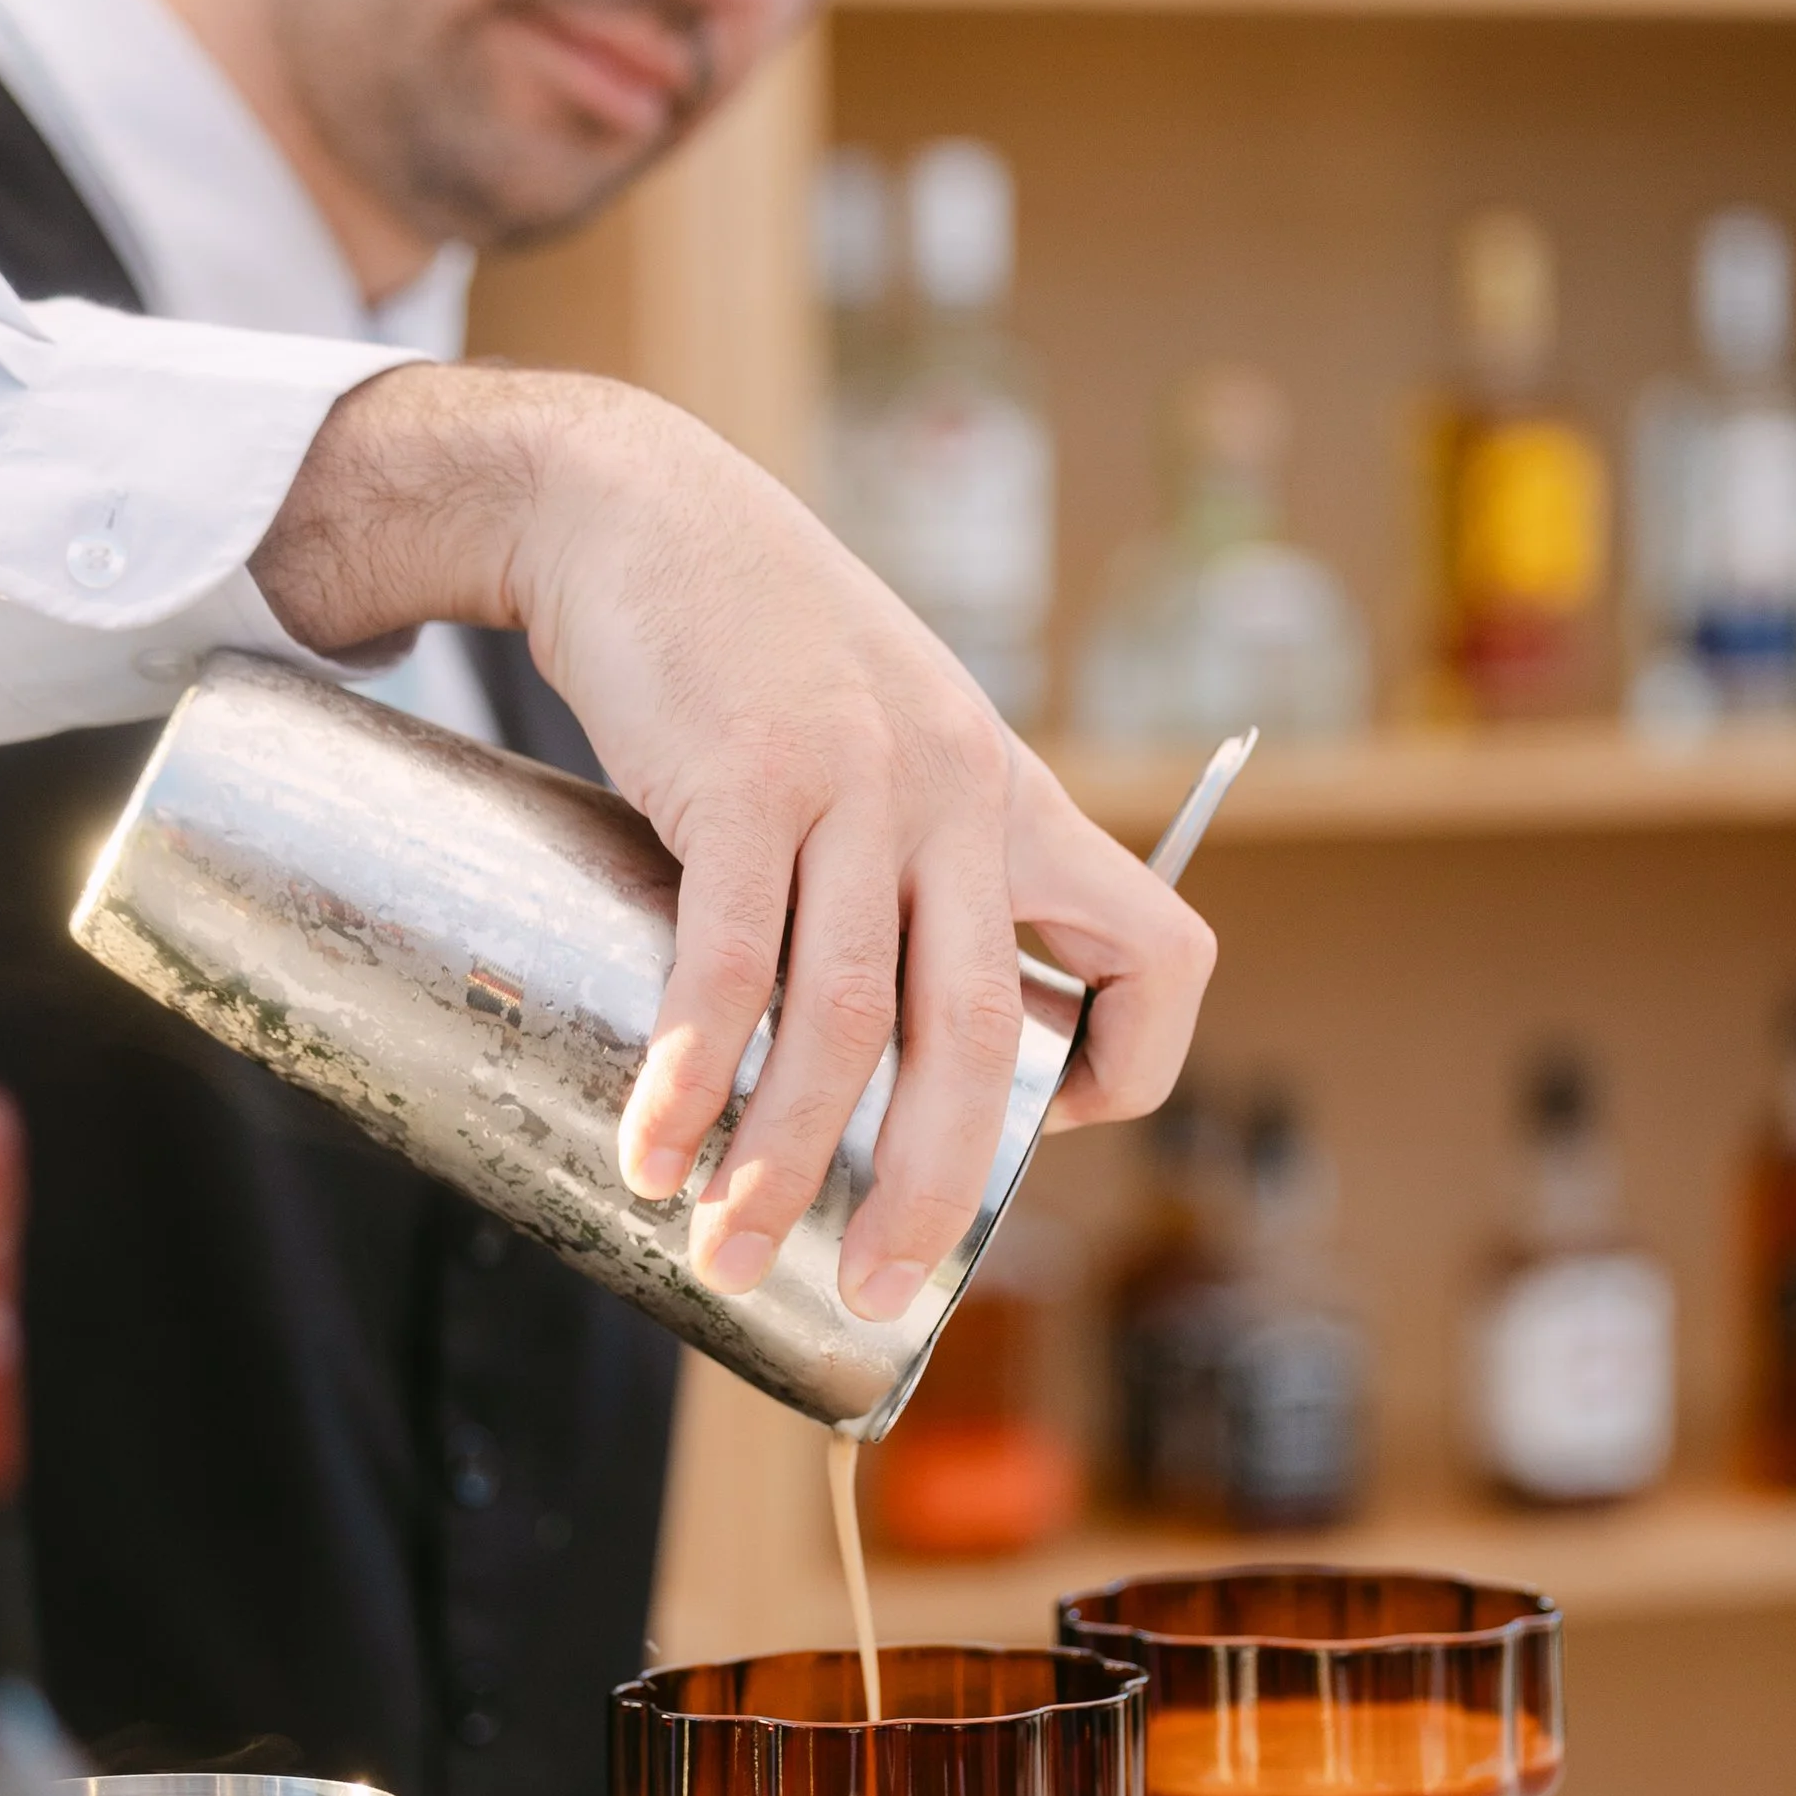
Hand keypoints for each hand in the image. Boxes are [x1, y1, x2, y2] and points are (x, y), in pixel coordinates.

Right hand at [254, 363, 1213, 1313]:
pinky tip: (658, 1153)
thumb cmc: (753, 653)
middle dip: (935, 1190)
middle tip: (878, 1292)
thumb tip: (862, 1043)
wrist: (637, 503)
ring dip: (791, 1160)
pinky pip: (733, 957)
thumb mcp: (884, 744)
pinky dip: (699, 1072)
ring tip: (731, 1257)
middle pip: (986, 1036)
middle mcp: (959, 797)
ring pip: (856, 1019)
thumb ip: (903, 870)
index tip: (1037, 1136)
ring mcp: (857, 782)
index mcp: (1014, 804)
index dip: (1129, 1070)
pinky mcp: (744, 772)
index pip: (1159, 952)